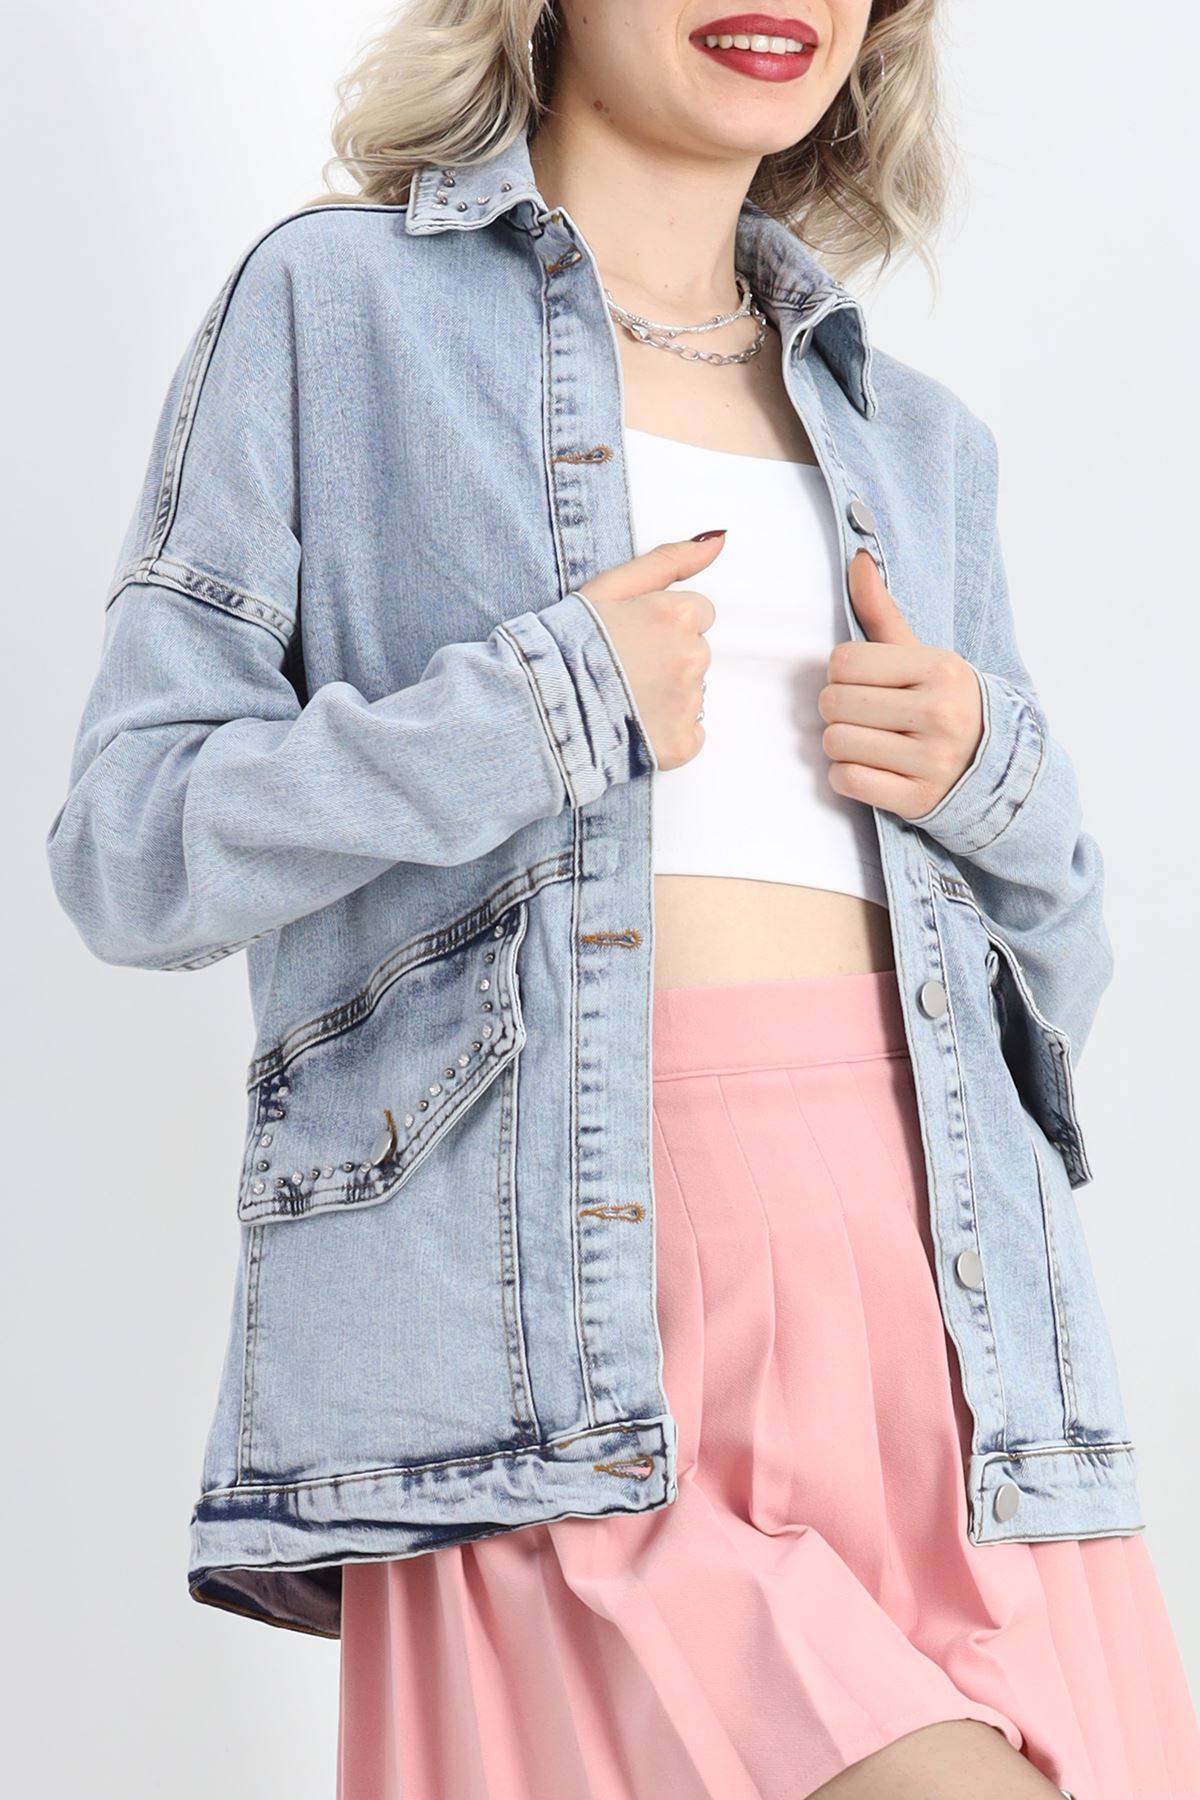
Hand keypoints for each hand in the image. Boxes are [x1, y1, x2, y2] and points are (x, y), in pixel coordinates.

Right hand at [576, 533, 723, 770]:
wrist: (541, 705)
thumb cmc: (566, 645)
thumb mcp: (611, 586)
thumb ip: (669, 560)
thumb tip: (715, 541)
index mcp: (677, 615)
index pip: (698, 613)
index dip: (662, 624)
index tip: (634, 635)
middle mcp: (691, 657)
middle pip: (695, 652)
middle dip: (667, 658)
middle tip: (623, 667)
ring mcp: (688, 703)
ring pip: (691, 693)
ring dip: (665, 695)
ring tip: (622, 696)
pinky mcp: (681, 742)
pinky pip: (688, 733)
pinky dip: (665, 732)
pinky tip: (633, 723)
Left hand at [818, 548, 983, 817]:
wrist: (991, 765)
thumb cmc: (943, 701)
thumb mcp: (921, 654)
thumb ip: (881, 611)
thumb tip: (858, 557)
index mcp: (939, 669)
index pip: (843, 662)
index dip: (842, 672)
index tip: (865, 682)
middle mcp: (939, 713)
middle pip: (834, 703)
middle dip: (839, 708)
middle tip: (865, 713)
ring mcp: (930, 760)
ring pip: (835, 742)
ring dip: (841, 743)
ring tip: (868, 739)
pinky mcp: (917, 799)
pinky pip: (846, 780)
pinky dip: (846, 776)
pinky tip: (870, 767)